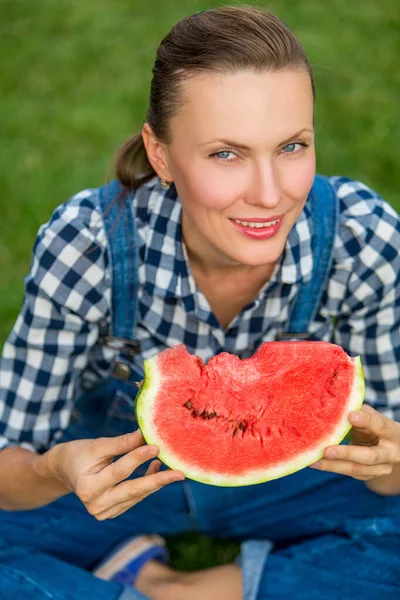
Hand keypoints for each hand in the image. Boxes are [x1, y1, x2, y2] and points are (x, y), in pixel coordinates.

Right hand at [49, 430, 183, 519]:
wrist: (66, 470)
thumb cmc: (81, 453)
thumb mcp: (98, 446)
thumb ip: (122, 443)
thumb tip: (147, 434)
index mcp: (87, 488)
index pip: (119, 471)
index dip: (138, 458)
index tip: (156, 446)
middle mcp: (95, 505)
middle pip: (132, 491)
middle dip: (158, 480)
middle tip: (180, 473)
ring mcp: (104, 512)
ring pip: (137, 494)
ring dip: (155, 478)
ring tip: (168, 461)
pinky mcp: (113, 512)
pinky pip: (135, 497)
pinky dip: (147, 483)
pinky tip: (156, 467)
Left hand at [310, 404, 399, 480]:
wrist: (387, 447)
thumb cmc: (375, 426)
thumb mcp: (371, 417)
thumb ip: (359, 413)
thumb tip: (338, 408)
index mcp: (392, 433)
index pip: (380, 426)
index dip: (366, 421)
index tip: (350, 415)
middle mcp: (391, 454)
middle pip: (369, 456)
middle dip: (347, 454)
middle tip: (327, 451)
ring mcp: (380, 468)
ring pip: (356, 469)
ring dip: (333, 465)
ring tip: (313, 460)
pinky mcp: (368, 476)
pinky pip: (348, 472)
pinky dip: (331, 467)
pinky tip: (315, 462)